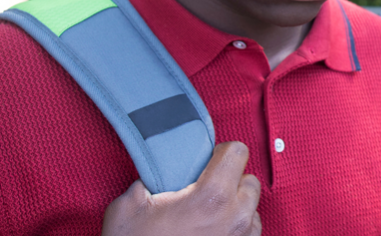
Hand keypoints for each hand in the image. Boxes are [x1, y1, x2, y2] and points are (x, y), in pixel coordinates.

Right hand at [102, 142, 261, 235]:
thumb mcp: (127, 207)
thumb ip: (152, 178)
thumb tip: (164, 169)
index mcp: (212, 197)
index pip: (238, 151)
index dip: (221, 152)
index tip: (208, 160)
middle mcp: (235, 217)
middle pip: (250, 179)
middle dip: (231, 180)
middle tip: (205, 189)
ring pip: (252, 207)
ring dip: (236, 205)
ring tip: (208, 213)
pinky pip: (250, 230)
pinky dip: (237, 226)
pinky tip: (213, 230)